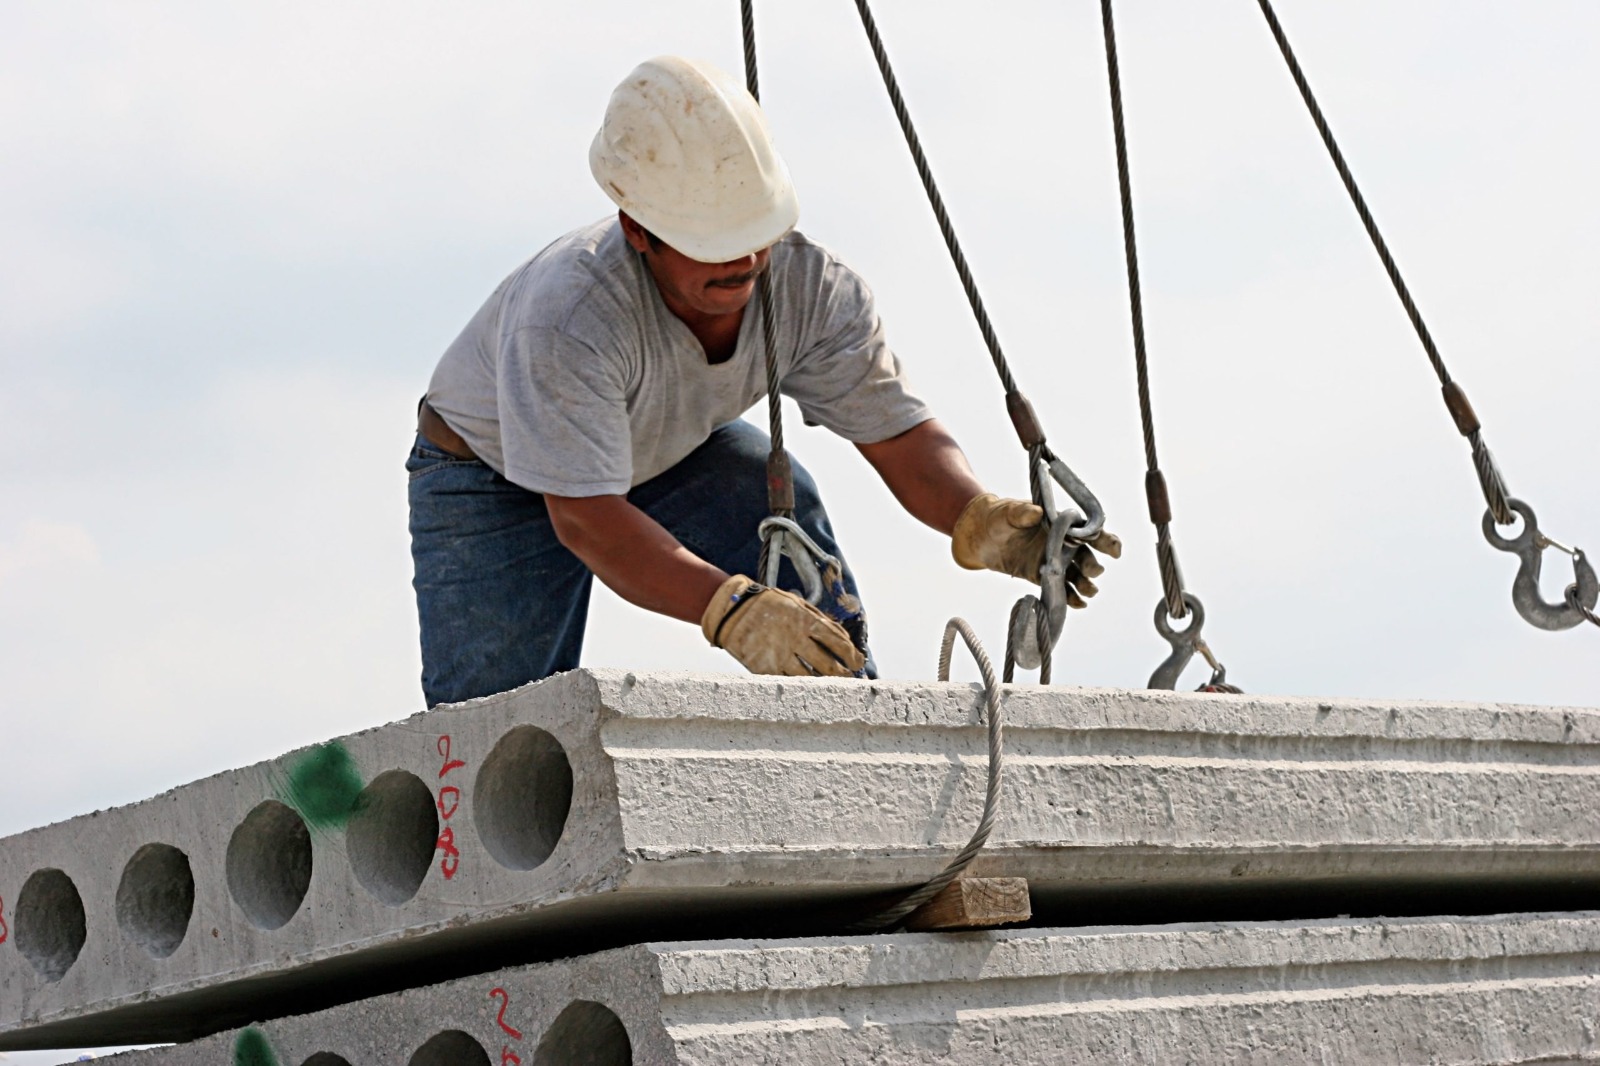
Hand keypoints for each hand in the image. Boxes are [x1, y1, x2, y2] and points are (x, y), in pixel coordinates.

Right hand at [701, 575, 865, 676]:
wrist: (733, 610)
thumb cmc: (770, 605)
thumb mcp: (798, 604)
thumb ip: (821, 620)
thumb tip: (845, 639)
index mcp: (805, 620)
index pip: (837, 642)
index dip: (851, 655)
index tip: (858, 662)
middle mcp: (795, 639)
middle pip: (827, 664)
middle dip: (843, 673)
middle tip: (849, 677)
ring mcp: (780, 655)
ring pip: (810, 677)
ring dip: (824, 683)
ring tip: (832, 684)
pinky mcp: (766, 668)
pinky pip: (789, 681)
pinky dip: (802, 685)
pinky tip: (809, 685)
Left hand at [950, 493, 1121, 605]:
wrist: (982, 535)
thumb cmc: (999, 516)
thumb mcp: (1009, 512)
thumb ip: (1022, 512)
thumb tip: (1035, 513)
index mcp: (1063, 524)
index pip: (1091, 531)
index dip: (1106, 540)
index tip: (1114, 551)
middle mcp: (1064, 543)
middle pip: (1087, 556)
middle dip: (1092, 565)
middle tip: (1092, 572)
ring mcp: (1055, 561)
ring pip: (1078, 576)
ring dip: (1085, 585)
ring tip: (1087, 592)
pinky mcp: (1043, 577)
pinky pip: (1062, 589)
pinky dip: (1071, 598)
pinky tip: (1077, 604)